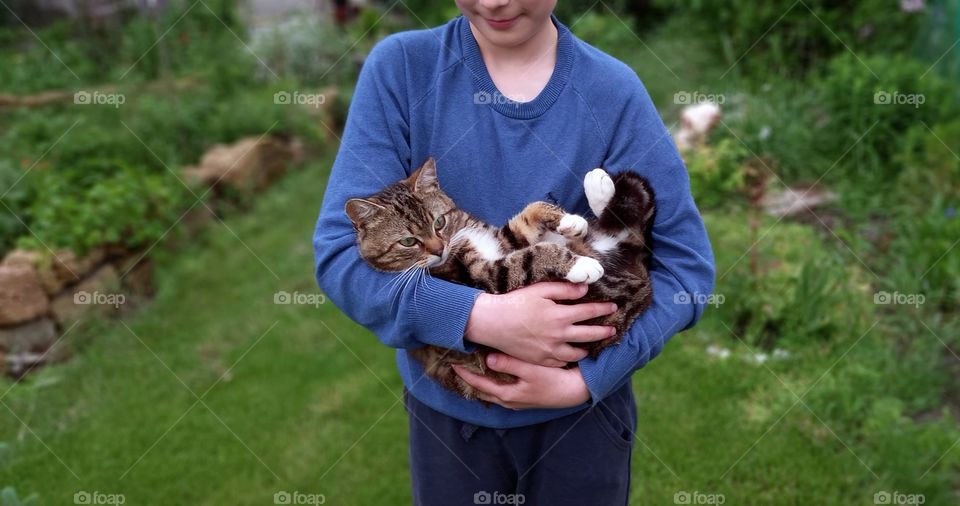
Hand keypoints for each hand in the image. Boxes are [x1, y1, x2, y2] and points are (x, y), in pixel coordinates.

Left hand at [452, 353, 590, 408]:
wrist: (575, 392)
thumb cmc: (554, 380)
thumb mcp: (531, 370)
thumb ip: (509, 364)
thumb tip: (488, 359)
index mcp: (507, 394)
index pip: (478, 384)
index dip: (464, 373)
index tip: (452, 362)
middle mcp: (509, 401)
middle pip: (482, 390)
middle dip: (469, 378)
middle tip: (458, 364)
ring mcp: (516, 401)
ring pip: (491, 391)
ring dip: (481, 380)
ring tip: (472, 367)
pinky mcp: (524, 398)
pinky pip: (501, 390)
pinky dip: (493, 381)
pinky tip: (494, 372)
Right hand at [464, 282, 616, 366]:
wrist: (492, 323)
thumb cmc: (515, 302)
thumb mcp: (540, 289)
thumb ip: (564, 289)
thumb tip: (585, 289)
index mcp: (560, 315)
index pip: (589, 311)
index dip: (603, 309)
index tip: (613, 307)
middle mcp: (559, 335)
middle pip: (589, 334)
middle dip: (603, 331)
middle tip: (612, 330)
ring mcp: (550, 350)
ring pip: (577, 353)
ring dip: (588, 349)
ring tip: (592, 347)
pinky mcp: (540, 360)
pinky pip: (560, 363)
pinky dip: (568, 360)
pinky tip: (570, 357)